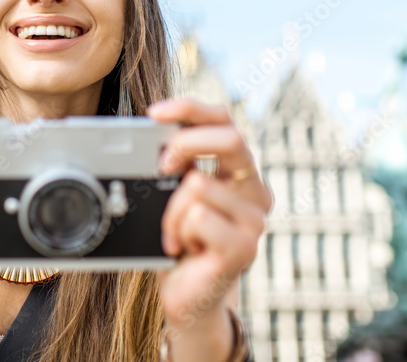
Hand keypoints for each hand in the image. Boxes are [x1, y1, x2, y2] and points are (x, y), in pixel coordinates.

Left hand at [148, 98, 271, 338]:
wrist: (187, 297)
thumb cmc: (179, 241)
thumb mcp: (173, 194)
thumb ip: (176, 163)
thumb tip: (152, 131)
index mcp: (240, 170)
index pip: (224, 120)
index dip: (190, 108)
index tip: (155, 113)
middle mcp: (254, 190)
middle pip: (229, 139)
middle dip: (185, 144)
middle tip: (162, 164)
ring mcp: (254, 220)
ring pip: (198, 184)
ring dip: (171, 210)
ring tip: (175, 232)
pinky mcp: (244, 247)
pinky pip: (197, 216)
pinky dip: (176, 231)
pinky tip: (182, 249)